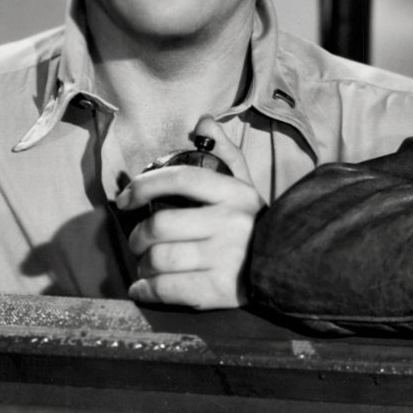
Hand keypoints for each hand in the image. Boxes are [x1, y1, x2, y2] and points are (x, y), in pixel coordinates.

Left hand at [118, 118, 262, 309]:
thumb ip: (224, 153)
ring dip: (143, 265)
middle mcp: (231, 224)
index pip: (180, 179)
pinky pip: (167, 289)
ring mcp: (226, 258)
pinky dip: (146, 290)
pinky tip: (143, 288)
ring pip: (160, 259)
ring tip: (146, 266)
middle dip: (137, 237)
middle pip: (160, 225)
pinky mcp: (219, 290)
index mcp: (235, 193)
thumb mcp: (246, 186)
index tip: (124, 199)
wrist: (289, 269)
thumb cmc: (255, 225)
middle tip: (138, 242)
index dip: (143, 186)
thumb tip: (203, 121)